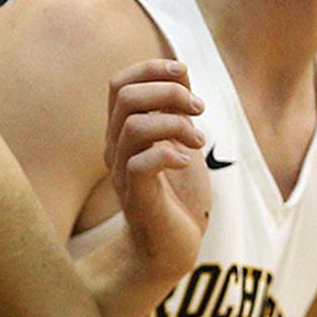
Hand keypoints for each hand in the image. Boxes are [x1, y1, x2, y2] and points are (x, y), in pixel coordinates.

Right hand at [108, 59, 211, 293]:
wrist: (174, 247)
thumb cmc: (178, 196)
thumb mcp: (182, 142)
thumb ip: (177, 109)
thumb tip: (180, 69)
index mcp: (123, 132)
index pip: (120, 84)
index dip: (151, 68)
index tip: (184, 73)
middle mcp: (116, 149)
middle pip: (126, 97)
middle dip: (170, 92)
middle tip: (199, 109)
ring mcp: (123, 173)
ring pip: (133, 127)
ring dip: (176, 124)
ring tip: (200, 140)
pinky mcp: (137, 198)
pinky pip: (140, 164)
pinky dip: (169, 153)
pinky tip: (187, 160)